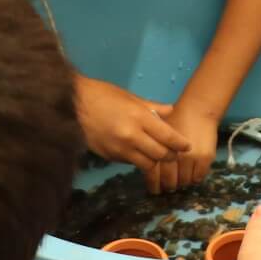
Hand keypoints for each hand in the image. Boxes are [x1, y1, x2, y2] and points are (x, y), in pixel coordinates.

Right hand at [75, 76, 191, 170]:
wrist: (73, 105)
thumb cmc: (103, 95)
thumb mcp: (130, 97)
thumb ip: (152, 107)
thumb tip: (171, 111)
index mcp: (139, 117)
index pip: (167, 136)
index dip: (180, 144)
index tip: (187, 146)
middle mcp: (132, 136)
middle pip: (160, 154)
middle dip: (170, 156)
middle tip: (174, 152)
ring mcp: (120, 148)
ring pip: (147, 164)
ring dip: (155, 161)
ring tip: (158, 156)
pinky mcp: (110, 156)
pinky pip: (131, 163)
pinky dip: (138, 160)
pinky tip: (139, 153)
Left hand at [150, 100, 220, 192]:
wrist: (197, 110)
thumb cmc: (176, 119)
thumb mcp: (158, 132)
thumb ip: (152, 149)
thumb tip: (148, 167)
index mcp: (160, 149)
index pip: (154, 174)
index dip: (153, 184)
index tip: (154, 190)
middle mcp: (174, 156)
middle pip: (170, 181)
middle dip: (168, 186)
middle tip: (168, 187)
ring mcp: (190, 158)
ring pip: (185, 182)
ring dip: (182, 183)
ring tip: (181, 180)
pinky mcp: (204, 158)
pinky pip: (198, 177)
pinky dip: (194, 179)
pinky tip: (192, 175)